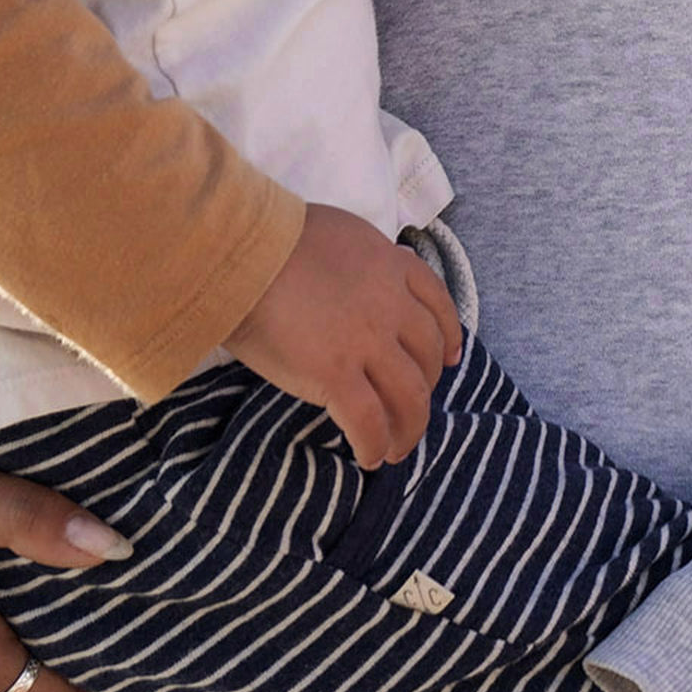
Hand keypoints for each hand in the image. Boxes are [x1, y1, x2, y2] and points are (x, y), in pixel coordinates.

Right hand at [226, 204, 458, 464]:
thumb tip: (363, 274)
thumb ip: (362, 259)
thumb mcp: (338, 233)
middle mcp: (390, 305)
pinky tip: (371, 458)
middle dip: (426, 387)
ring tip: (398, 448)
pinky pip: (369, 421)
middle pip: (427, 356)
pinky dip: (375, 444)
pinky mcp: (336, 374)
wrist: (241, 253)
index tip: (450, 358)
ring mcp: (367, 342)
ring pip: (409, 396)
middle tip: (411, 408)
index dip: (449, 336)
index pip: (437, 304)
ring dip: (410, 428)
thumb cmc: (271, 239)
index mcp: (391, 266)